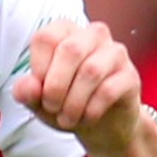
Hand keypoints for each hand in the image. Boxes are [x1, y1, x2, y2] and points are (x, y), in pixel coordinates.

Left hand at [14, 17, 144, 155]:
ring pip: (90, 70)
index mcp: (66, 31)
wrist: (101, 124)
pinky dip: (91, 110)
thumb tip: (29, 86)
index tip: (39, 91)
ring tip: (66, 119)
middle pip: (70, 50)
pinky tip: (86, 118)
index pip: (46, 38)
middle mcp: (93, 35)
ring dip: (73, 102)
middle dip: (55, 86)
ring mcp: (115, 53)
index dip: (38, 69)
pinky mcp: (130, 76)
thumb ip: (26, 91)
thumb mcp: (38, 100)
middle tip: (51, 108)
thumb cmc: (66, 102)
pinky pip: (108, 90)